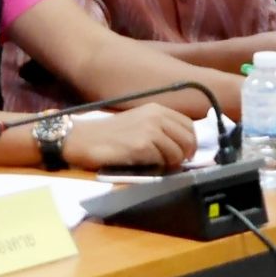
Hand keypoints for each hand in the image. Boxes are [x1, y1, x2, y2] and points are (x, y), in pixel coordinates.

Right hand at [62, 104, 197, 170]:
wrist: (85, 139)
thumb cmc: (110, 135)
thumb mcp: (139, 123)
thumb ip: (161, 130)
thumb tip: (183, 147)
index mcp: (156, 109)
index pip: (189, 126)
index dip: (190, 142)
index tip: (185, 153)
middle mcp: (156, 117)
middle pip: (188, 139)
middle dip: (185, 155)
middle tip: (174, 163)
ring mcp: (149, 131)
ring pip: (178, 152)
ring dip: (170, 163)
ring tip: (156, 165)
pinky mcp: (141, 146)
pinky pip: (162, 161)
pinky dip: (158, 167)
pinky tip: (145, 165)